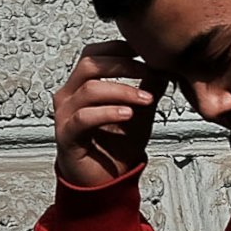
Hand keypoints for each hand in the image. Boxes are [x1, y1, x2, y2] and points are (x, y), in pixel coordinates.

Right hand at [53, 39, 164, 188]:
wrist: (104, 182)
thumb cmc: (116, 145)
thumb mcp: (140, 112)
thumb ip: (149, 89)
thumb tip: (165, 66)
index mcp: (81, 85)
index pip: (94, 54)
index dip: (117, 49)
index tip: (143, 51)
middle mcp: (68, 96)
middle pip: (89, 65)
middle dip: (122, 65)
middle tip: (148, 70)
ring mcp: (64, 115)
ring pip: (89, 89)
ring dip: (122, 90)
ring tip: (146, 99)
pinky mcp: (66, 135)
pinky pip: (84, 117)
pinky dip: (108, 113)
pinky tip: (128, 115)